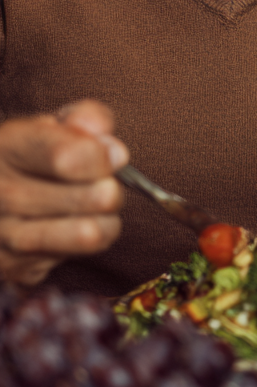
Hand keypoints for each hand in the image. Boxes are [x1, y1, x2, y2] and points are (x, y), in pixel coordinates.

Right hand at [0, 101, 127, 284]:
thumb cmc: (32, 152)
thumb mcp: (54, 122)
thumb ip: (87, 118)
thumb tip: (113, 147)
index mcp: (8, 146)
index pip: (67, 158)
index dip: (102, 157)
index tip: (115, 155)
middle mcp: (0, 192)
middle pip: (90, 198)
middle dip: (111, 189)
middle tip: (106, 184)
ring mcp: (2, 235)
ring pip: (88, 234)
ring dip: (106, 219)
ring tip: (98, 207)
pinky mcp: (13, 268)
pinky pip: (74, 258)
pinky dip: (83, 243)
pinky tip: (70, 226)